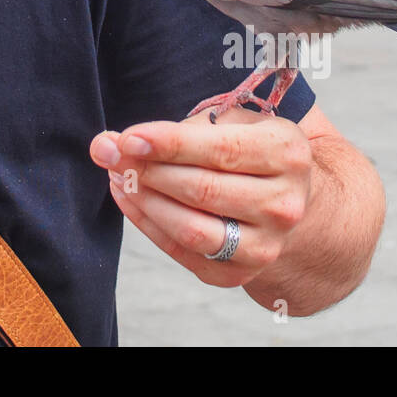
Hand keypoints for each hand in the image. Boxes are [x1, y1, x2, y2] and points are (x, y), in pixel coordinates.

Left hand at [90, 109, 312, 287]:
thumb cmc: (246, 150)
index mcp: (286, 153)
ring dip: (144, 200)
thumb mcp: (229, 123)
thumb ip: (176, 129)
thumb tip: (110, 143)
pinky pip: (182, 252)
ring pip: (192, 228)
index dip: (169, 144)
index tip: (127, 138)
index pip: (221, 150)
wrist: (282, 200)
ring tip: (118, 175)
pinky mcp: (239, 274)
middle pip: (203, 190)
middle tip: (110, 152)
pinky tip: (128, 197)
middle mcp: (284, 204)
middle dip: (147, 170)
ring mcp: (266, 245)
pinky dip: (146, 224)